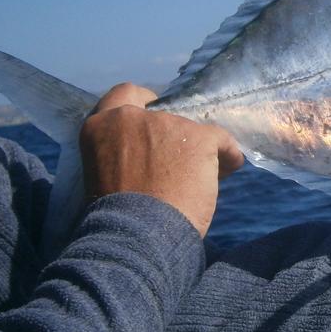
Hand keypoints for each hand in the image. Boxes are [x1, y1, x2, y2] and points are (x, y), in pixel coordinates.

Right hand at [79, 83, 243, 234]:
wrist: (137, 237)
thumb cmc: (120, 218)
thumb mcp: (108, 174)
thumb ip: (126, 153)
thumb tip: (162, 151)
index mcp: (102, 126)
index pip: (126, 94)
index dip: (146, 103)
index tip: (157, 117)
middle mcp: (132, 117)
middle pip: (167, 115)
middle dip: (176, 134)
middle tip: (181, 158)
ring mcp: (167, 124)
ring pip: (195, 130)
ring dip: (200, 152)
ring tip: (201, 179)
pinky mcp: (199, 137)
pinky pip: (223, 142)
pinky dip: (228, 158)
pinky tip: (227, 172)